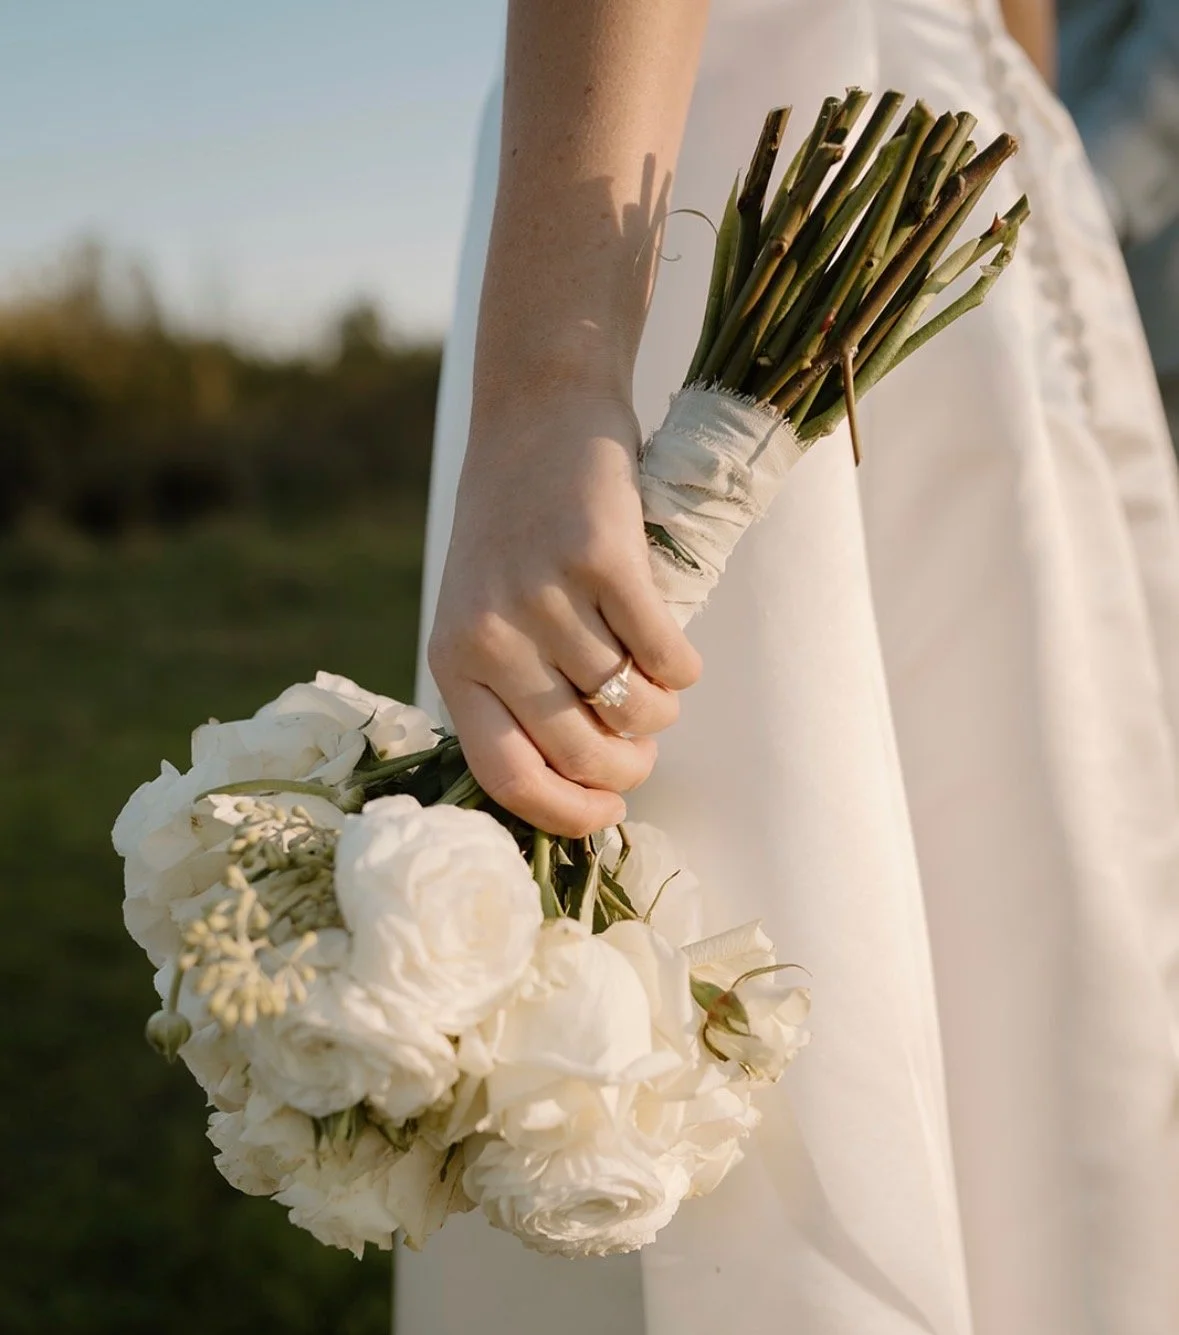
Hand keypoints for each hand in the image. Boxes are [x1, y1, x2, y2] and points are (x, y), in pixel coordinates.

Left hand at [428, 390, 701, 837]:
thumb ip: (510, 691)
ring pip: (631, 706)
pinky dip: (683, 668)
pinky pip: (666, 655)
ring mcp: (545, 593)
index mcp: (453, 659)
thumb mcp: (482, 613)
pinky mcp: (602, 557)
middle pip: (578, 751)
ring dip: (659, 712)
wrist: (538, 411)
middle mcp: (491, 632)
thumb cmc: (516, 529)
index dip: (566, 812)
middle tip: (643, 751)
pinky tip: (676, 654)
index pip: (505, 775)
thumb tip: (579, 784)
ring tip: (656, 688)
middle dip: (629, 768)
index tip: (607, 813)